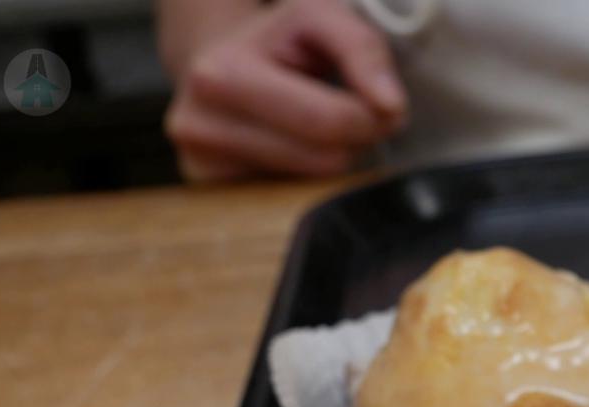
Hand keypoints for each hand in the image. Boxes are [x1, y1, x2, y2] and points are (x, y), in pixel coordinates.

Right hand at [162, 0, 405, 180]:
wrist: (216, 66)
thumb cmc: (278, 41)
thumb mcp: (319, 18)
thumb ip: (363, 49)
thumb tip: (390, 107)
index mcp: (219, 75)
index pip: (330, 121)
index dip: (371, 116)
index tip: (375, 101)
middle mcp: (198, 127)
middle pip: (326, 160)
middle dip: (354, 140)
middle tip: (346, 114)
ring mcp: (201, 169)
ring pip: (316, 189)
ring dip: (333, 161)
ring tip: (314, 129)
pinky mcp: (214, 197)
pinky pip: (294, 207)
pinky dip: (308, 182)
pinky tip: (292, 151)